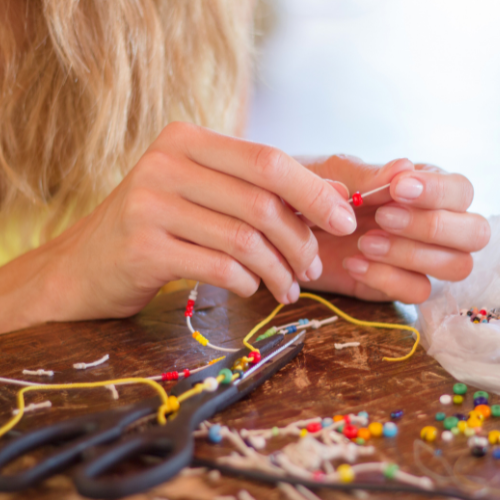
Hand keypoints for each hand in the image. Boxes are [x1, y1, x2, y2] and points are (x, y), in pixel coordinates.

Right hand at [0, 123, 357, 330]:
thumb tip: (336, 197)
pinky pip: (219, 267)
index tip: (345, 222)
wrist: (85, 266)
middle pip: (261, 201)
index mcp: (186, 141)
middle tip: (313, 268)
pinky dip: (247, 282)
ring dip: (278, 270)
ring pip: (244, 239)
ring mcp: (149, 205)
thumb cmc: (156, 228)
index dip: (315, 192)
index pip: (268, 160)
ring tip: (288, 288)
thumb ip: (257, 190)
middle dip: (300, 240)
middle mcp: (165, 163)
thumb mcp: (202, 195)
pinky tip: (250, 289)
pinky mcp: (142, 247)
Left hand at [302, 155, 490, 303]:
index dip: (438, 192)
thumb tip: (404, 168)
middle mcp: (429, 224)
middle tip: (383, 219)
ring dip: (412, 255)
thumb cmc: (313, 192)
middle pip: (474, 233)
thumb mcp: (333, 175)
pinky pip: (418, 292)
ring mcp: (416, 258)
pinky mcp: (396, 285)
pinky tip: (353, 263)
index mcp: (422, 189)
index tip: (398, 190)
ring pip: (456, 266)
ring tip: (364, 243)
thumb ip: (366, 174)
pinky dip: (388, 279)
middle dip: (433, 227)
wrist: (284, 226)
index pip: (461, 190)